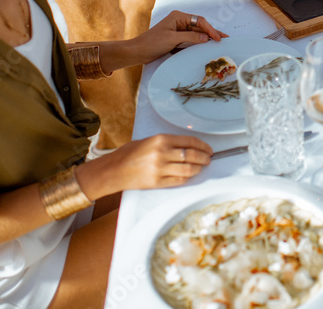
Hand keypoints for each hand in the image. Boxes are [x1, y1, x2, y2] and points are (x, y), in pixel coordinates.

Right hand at [80, 134, 212, 194]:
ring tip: (200, 168)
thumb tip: (189, 147)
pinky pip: (179, 180)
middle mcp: (162, 153)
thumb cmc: (130, 153)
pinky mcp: (158, 182)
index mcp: (161, 139)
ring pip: (189, 169)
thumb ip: (168, 143)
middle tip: (208, 159)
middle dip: (204, 158)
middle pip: (193, 155)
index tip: (209, 149)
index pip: (190, 141)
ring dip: (198, 169)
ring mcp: (160, 168)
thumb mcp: (149, 141)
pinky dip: (187, 177)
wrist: (114, 169)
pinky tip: (189, 175)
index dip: (203, 146)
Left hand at [128, 11, 228, 63]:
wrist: (138, 51)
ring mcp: (179, 30)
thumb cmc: (152, 42)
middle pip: (200, 26)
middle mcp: (180, 21)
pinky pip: (192, 39)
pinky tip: (207, 46)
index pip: (199, 21)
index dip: (210, 29)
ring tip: (220, 42)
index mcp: (178, 17)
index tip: (217, 38)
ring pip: (197, 33)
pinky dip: (200, 42)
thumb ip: (190, 37)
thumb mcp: (172, 39)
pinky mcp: (177, 39)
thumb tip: (206, 37)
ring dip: (207, 38)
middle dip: (212, 32)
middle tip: (225, 38)